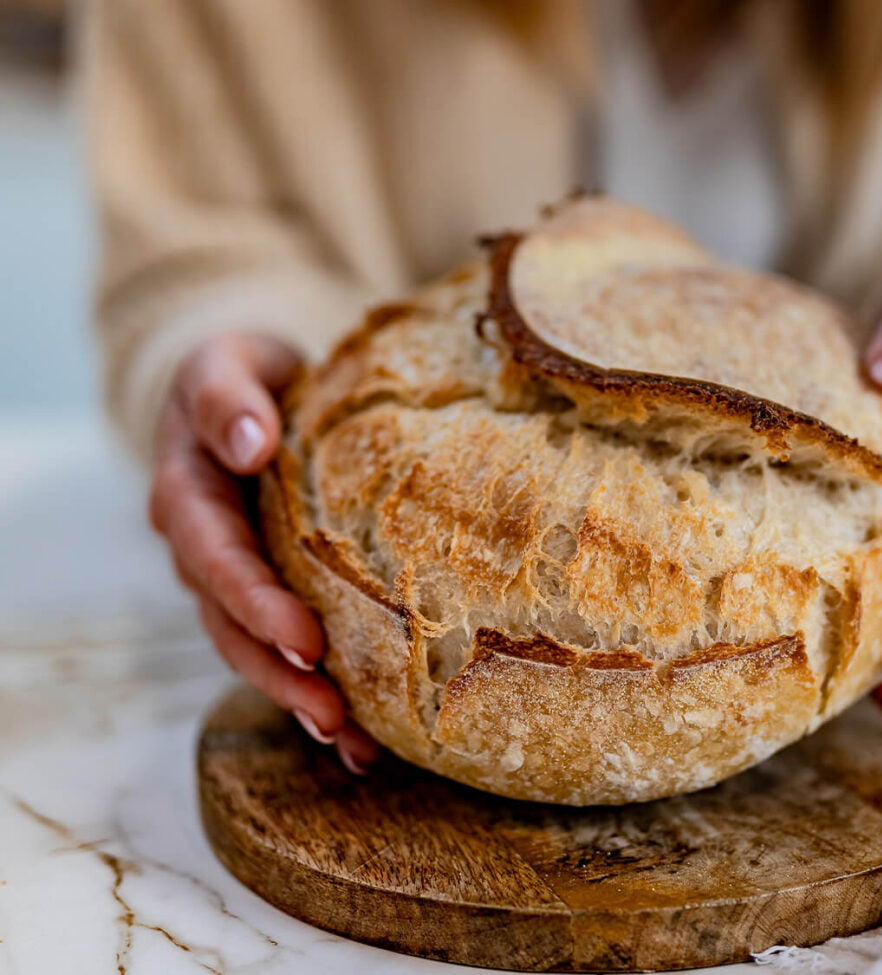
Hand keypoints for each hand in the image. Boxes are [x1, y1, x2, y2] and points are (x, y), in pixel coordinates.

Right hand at [149, 333, 378, 772]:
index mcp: (189, 497)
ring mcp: (233, 580)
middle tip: (333, 713)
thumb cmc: (245, 375)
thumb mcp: (228, 362)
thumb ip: (229, 395)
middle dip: (280, 673)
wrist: (253, 396)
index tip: (305, 636)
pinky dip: (317, 693)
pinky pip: (285, 648)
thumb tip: (250, 443)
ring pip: (256, 652)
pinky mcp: (269, 593)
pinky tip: (363, 739)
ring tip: (352, 742)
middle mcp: (203, 550)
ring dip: (298, 699)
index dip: (256, 603)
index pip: (217, 560)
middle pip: (232, 626)